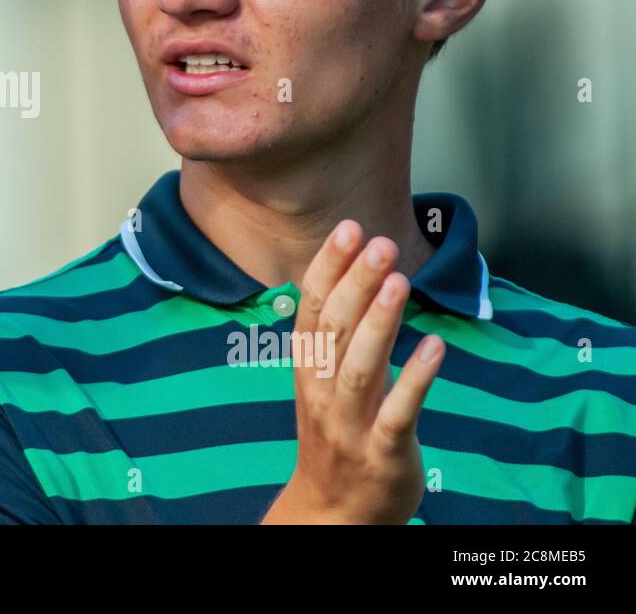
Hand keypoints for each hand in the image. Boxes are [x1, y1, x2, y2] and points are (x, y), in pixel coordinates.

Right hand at [261, 219, 444, 523]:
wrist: (333, 513)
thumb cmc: (335, 436)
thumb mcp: (322, 384)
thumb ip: (336, 336)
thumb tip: (354, 273)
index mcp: (307, 371)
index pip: (312, 310)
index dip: (328, 269)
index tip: (347, 229)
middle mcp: (321, 392)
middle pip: (335, 330)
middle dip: (356, 283)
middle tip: (380, 243)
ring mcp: (350, 424)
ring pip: (360, 366)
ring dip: (379, 322)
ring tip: (398, 280)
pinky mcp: (382, 453)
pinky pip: (398, 413)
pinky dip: (415, 379)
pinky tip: (435, 347)